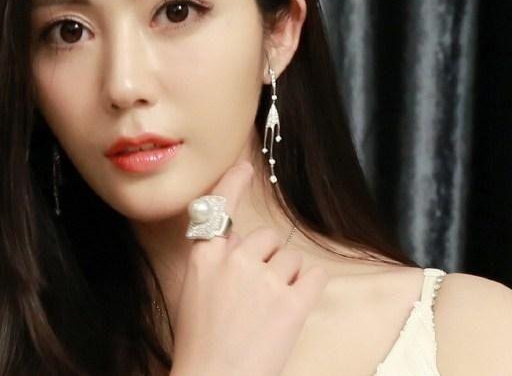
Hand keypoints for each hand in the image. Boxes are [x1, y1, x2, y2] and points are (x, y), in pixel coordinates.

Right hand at [169, 161, 328, 375]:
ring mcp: (264, 280)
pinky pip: (314, 278)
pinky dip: (309, 291)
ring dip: (287, 280)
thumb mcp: (196, 294)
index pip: (219, 209)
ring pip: (291, 259)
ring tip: (268, 314)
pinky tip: (292, 311)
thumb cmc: (202, 345)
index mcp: (205, 258)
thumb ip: (218, 264)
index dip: (233, 183)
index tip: (246, 166)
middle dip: (268, 261)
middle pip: (267, 238)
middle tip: (256, 298)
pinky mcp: (291, 303)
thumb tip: (244, 249)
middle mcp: (234, 260)